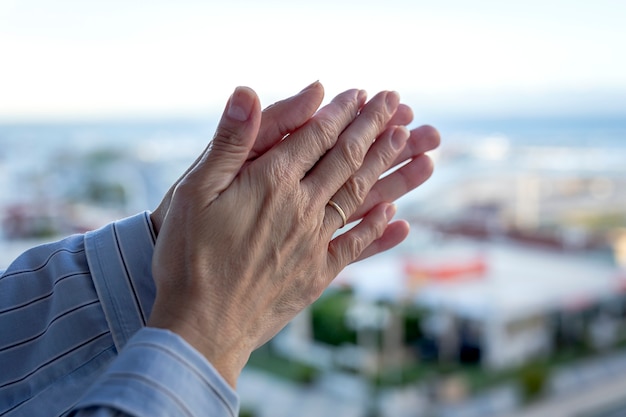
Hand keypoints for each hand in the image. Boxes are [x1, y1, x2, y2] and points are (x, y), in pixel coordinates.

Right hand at [148, 86, 427, 386]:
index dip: (342, 111)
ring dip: (387, 165)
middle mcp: (302, 207)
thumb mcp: (194, 190)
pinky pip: (356, 244)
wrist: (201, 326)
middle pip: (346, 158)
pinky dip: (379, 227)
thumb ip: (229, 141)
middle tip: (396, 102)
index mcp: (273, 182)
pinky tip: (396, 213)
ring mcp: (314, 241)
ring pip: (360, 194)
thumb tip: (248, 91)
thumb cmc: (188, 256)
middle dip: (374, 126)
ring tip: (409, 140)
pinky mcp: (317, 273)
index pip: (317, 135)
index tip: (362, 93)